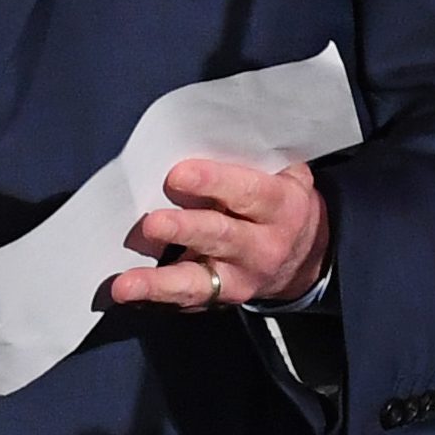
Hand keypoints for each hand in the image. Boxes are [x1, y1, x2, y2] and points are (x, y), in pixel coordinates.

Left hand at [109, 159, 329, 309]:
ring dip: (159, 282)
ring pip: (199, 282)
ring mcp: (242, 278)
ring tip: (126, 284)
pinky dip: (155, 298)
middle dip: (184, 230)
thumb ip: (253, 158)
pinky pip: (186, 300)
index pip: (248, 192)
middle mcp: (264, 247)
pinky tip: (128, 294)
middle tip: (151, 223)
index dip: (214, 182)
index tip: (178, 174)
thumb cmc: (279, 201)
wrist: (308, 257)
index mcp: (282, 207)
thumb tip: (198, 133)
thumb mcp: (284, 175)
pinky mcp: (221, 300)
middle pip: (221, 237)